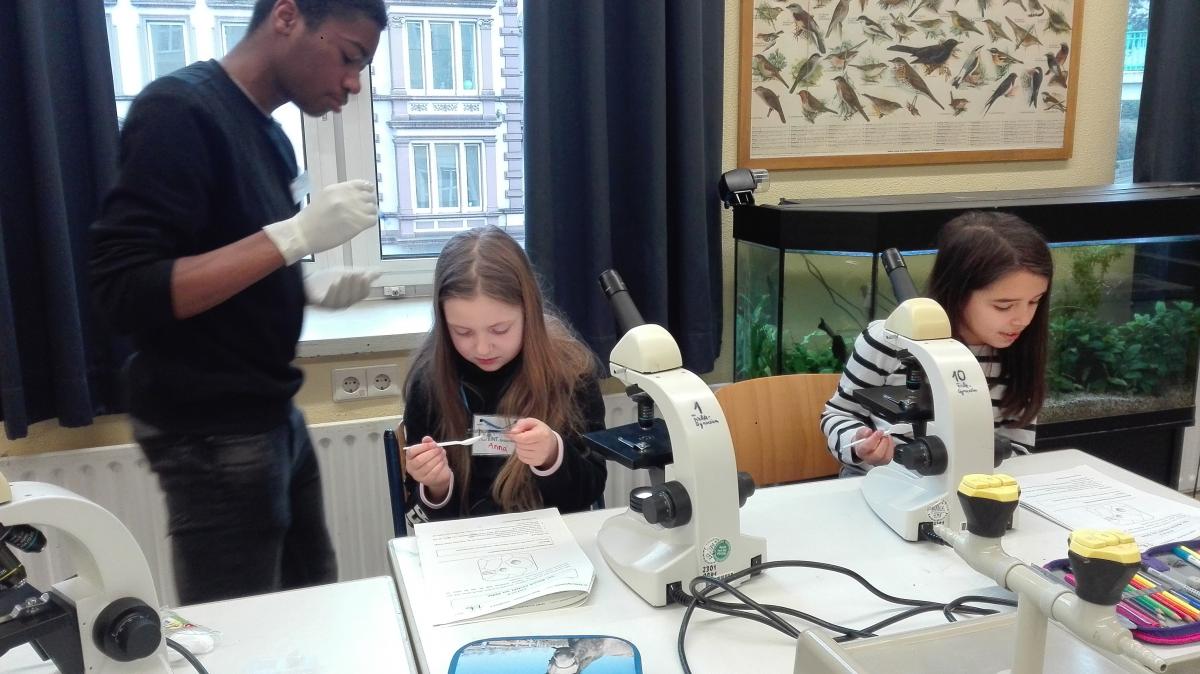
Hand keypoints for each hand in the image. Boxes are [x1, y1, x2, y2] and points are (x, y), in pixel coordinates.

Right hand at [262, 179, 377, 264]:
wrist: (303, 234)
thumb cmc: (311, 218)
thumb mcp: (325, 197)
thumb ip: (341, 194)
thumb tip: (357, 196)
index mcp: (338, 189)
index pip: (362, 185)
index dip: (367, 191)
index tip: (367, 196)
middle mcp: (347, 197)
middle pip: (370, 197)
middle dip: (368, 203)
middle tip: (363, 211)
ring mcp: (353, 210)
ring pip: (373, 208)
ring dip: (369, 213)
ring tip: (362, 219)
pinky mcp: (357, 224)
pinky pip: (373, 220)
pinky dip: (370, 222)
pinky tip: (362, 226)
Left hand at [304, 267, 380, 307]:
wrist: (307, 283)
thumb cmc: (328, 280)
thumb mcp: (347, 273)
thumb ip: (362, 273)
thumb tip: (381, 271)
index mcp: (352, 296)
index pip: (363, 293)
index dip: (365, 284)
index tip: (364, 274)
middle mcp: (344, 303)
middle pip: (354, 297)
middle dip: (354, 285)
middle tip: (352, 273)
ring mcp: (333, 305)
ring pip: (343, 300)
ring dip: (344, 287)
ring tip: (343, 276)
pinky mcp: (320, 304)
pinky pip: (328, 302)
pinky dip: (332, 292)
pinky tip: (334, 283)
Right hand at [404, 436, 452, 498]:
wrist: (438, 474)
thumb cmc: (431, 460)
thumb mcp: (429, 450)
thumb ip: (427, 443)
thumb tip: (427, 438)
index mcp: (409, 458)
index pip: (411, 452)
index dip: (423, 446)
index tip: (433, 443)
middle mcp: (411, 468)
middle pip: (419, 459)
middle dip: (432, 452)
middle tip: (439, 448)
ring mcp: (419, 476)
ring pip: (428, 465)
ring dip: (437, 458)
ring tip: (442, 454)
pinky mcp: (427, 480)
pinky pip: (434, 472)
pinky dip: (440, 465)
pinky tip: (443, 461)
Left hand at [507, 418, 557, 468]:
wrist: (550, 442)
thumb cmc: (539, 430)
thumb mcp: (532, 422)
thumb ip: (521, 424)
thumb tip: (512, 432)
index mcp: (542, 434)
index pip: (523, 438)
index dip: (515, 436)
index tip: (513, 433)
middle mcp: (543, 447)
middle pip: (520, 445)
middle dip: (518, 440)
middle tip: (523, 437)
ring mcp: (541, 456)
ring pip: (520, 453)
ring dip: (519, 447)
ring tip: (525, 443)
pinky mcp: (538, 462)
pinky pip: (522, 458)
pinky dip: (521, 453)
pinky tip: (527, 449)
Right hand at [851, 427, 894, 465]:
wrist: (865, 445)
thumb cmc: (863, 440)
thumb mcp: (861, 433)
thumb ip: (863, 431)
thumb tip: (868, 432)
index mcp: (860, 451)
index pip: (866, 447)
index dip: (874, 439)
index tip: (879, 432)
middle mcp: (868, 459)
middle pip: (877, 455)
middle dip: (883, 443)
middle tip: (884, 435)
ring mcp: (876, 461)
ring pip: (885, 457)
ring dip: (889, 445)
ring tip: (887, 437)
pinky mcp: (884, 462)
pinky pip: (890, 457)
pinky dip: (891, 447)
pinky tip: (889, 441)